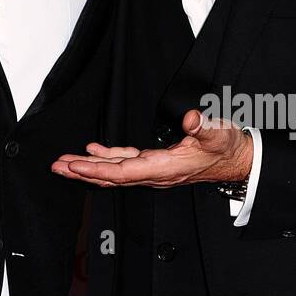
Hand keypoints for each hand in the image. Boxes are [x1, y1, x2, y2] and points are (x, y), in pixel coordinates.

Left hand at [51, 108, 251, 188]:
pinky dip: (106, 157)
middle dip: (83, 172)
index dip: (98, 170)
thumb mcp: (219, 133)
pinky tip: (92, 151)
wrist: (238, 159)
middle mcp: (155, 173)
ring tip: (64, 162)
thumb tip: (190, 119)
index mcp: (166, 168)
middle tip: (57, 166)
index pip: (124, 172)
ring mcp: (154, 169)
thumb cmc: (228, 148)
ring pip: (114, 171)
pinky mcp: (155, 162)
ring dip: (88, 166)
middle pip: (112, 176)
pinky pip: (125, 162)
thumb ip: (204, 126)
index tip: (75, 166)